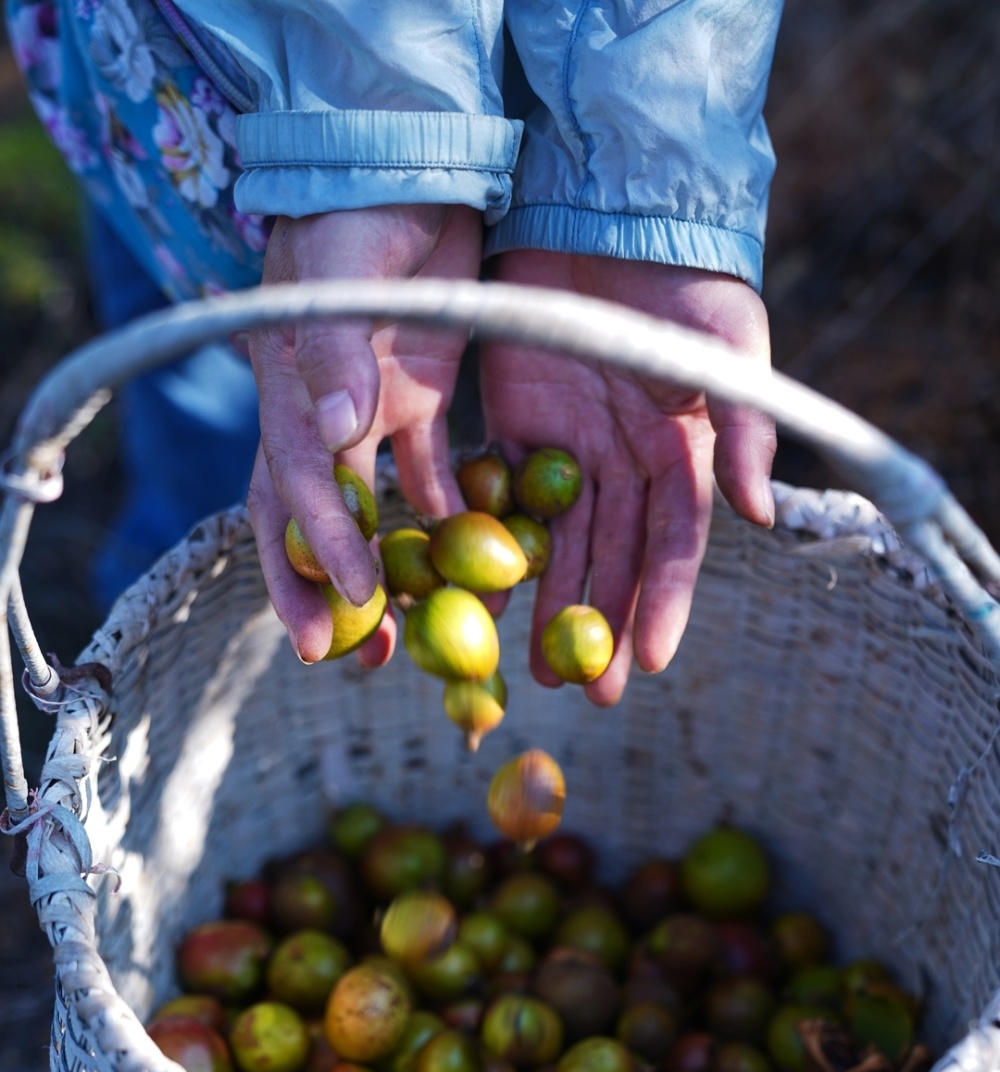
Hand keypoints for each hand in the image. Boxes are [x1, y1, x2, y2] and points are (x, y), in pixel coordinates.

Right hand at [247, 204, 480, 662]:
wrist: (406, 163)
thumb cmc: (363, 209)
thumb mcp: (344, 267)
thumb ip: (336, 350)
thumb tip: (337, 428)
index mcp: (295, 392)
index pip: (298, 488)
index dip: (318, 553)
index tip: (346, 611)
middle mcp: (328, 417)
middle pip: (319, 523)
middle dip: (332, 594)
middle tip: (355, 661)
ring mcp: (375, 414)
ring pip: (378, 513)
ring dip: (395, 574)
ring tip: (415, 636)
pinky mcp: (423, 403)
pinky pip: (437, 476)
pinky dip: (454, 521)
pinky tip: (483, 565)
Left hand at [480, 251, 775, 704]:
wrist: (606, 207)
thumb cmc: (683, 277)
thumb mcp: (730, 345)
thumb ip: (744, 429)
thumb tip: (763, 517)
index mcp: (682, 451)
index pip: (676, 544)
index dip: (665, 602)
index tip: (650, 663)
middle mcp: (626, 461)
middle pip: (613, 557)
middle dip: (599, 624)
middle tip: (584, 692)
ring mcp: (568, 447)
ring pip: (556, 541)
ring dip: (543, 603)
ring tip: (529, 665)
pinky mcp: (511, 424)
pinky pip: (499, 495)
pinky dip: (489, 542)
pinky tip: (475, 592)